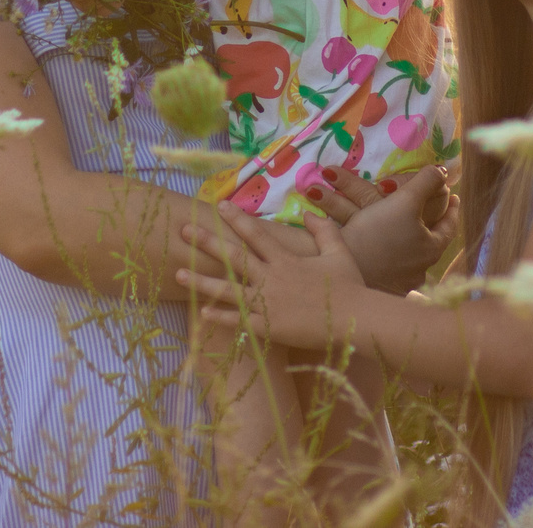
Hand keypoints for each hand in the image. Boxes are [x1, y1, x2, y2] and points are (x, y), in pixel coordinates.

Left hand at [177, 205, 366, 351]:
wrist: (355, 319)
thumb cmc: (350, 286)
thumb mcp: (339, 252)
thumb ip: (323, 230)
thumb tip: (308, 212)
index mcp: (286, 260)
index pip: (256, 234)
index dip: (236, 219)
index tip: (218, 205)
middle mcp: (272, 278)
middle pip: (233, 257)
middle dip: (207, 242)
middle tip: (182, 230)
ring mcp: (267, 303)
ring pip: (228, 290)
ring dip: (201, 280)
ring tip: (177, 272)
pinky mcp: (269, 327)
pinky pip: (240, 322)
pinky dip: (221, 317)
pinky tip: (200, 312)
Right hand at [333, 166, 457, 294]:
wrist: (344, 266)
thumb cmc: (379, 232)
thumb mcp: (406, 199)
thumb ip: (427, 182)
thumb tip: (443, 171)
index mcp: (432, 249)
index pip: (449, 226)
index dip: (452, 209)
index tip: (454, 198)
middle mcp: (421, 269)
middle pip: (431, 241)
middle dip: (429, 224)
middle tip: (428, 210)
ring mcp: (401, 282)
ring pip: (411, 255)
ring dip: (409, 239)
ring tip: (403, 225)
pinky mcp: (382, 287)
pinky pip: (391, 265)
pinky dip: (391, 252)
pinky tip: (383, 246)